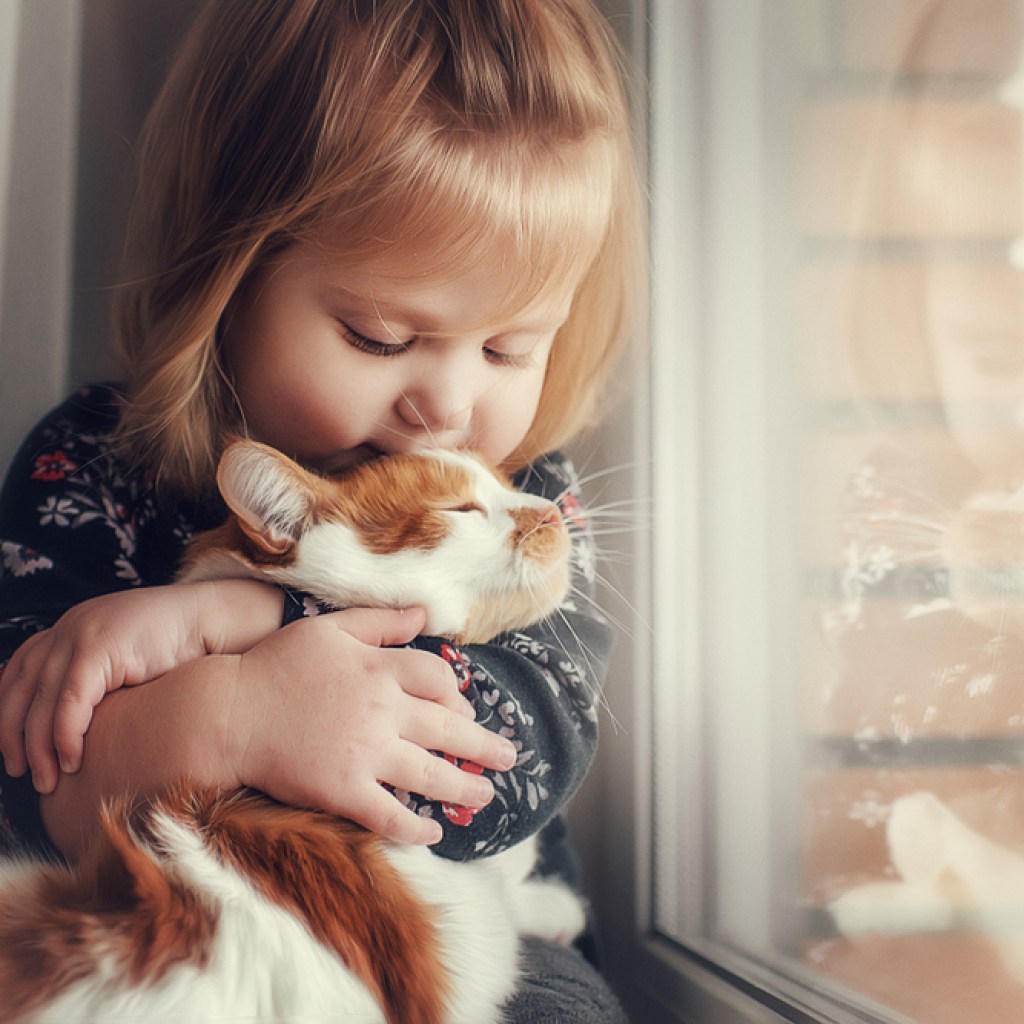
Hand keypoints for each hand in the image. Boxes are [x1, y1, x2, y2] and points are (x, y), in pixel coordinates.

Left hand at [0, 580, 282, 792]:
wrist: (210, 621)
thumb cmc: (176, 649)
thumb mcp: (122, 663)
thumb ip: (94, 683)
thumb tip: (70, 730)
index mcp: (69, 628)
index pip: (18, 673)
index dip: (7, 714)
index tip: (11, 750)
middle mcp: (67, 627)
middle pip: (20, 689)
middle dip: (13, 738)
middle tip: (23, 774)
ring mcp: (80, 634)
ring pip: (41, 701)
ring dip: (39, 747)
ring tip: (48, 779)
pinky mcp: (98, 648)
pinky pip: (70, 701)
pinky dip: (66, 735)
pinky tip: (72, 759)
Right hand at [229, 606, 517, 845]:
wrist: (229, 712)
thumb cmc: (277, 665)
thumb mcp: (330, 628)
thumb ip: (381, 621)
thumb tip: (425, 613)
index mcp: (380, 668)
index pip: (440, 680)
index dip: (458, 696)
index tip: (466, 709)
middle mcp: (382, 710)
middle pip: (449, 729)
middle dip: (485, 746)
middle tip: (509, 757)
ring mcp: (365, 753)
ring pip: (430, 774)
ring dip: (465, 787)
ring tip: (486, 795)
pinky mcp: (343, 790)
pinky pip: (390, 815)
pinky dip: (416, 828)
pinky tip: (434, 834)